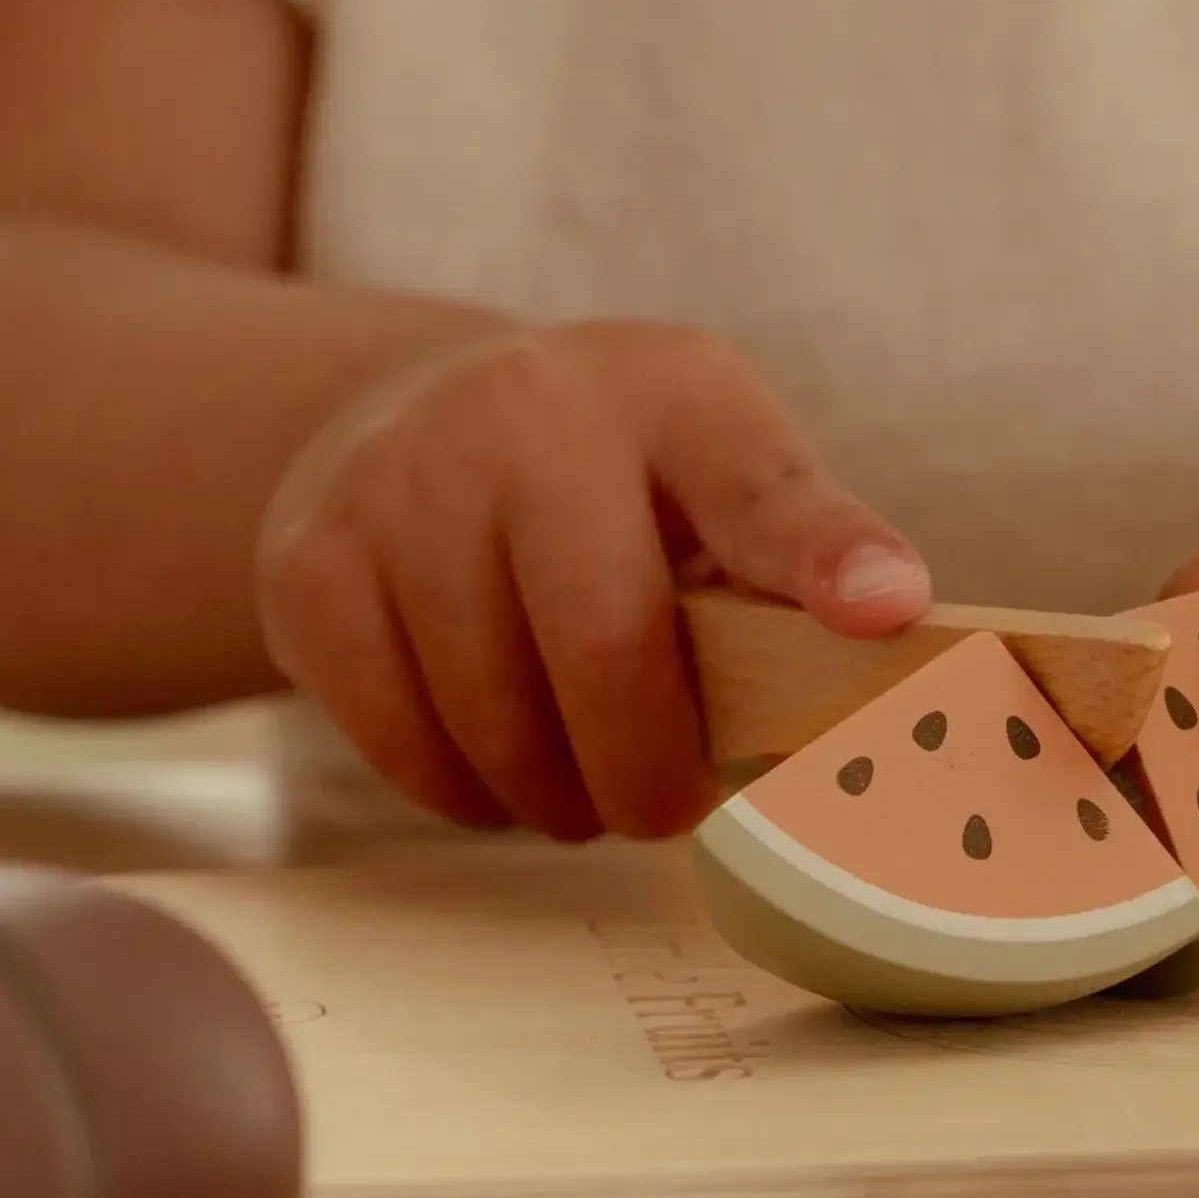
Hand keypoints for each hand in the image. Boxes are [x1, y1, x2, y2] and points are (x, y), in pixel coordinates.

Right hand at [253, 322, 929, 842]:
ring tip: (572, 770)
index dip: (823, 553)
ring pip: (496, 722)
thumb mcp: (713, 472)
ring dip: (552, 796)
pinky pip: (405, 750)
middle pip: (606, 645)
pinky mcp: (309, 562)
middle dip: (647, 773)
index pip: (760, 482)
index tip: (884, 609)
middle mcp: (527, 411)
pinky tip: (486, 747)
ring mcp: (401, 478)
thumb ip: (790, 561)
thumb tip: (889, 649)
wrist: (406, 416)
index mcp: (671, 391)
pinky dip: (462, 792)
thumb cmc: (607, 479)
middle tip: (661, 806)